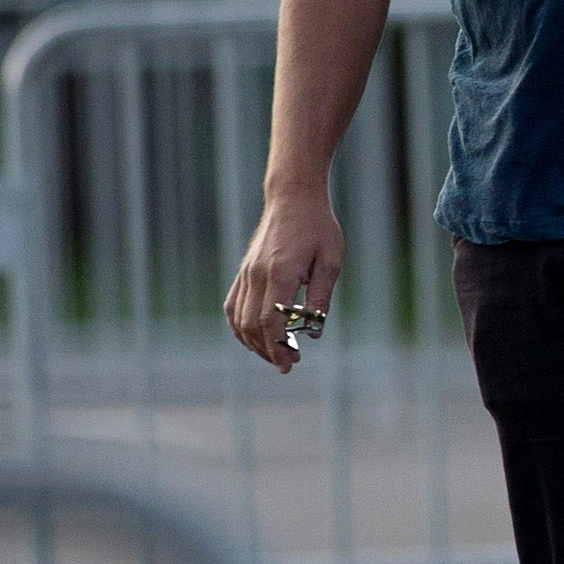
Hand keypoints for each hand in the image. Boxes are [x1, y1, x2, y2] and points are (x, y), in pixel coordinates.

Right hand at [224, 187, 343, 372]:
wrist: (293, 199)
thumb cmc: (318, 228)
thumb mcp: (331, 261)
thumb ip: (321, 296)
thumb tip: (315, 331)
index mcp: (280, 272)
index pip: (271, 320)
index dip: (278, 346)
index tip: (290, 363)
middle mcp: (256, 275)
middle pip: (252, 325)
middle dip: (268, 350)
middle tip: (289, 363)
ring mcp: (245, 273)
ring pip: (238, 319)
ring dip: (253, 342)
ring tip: (274, 355)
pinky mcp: (243, 272)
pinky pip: (232, 306)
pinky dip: (239, 326)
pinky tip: (254, 338)